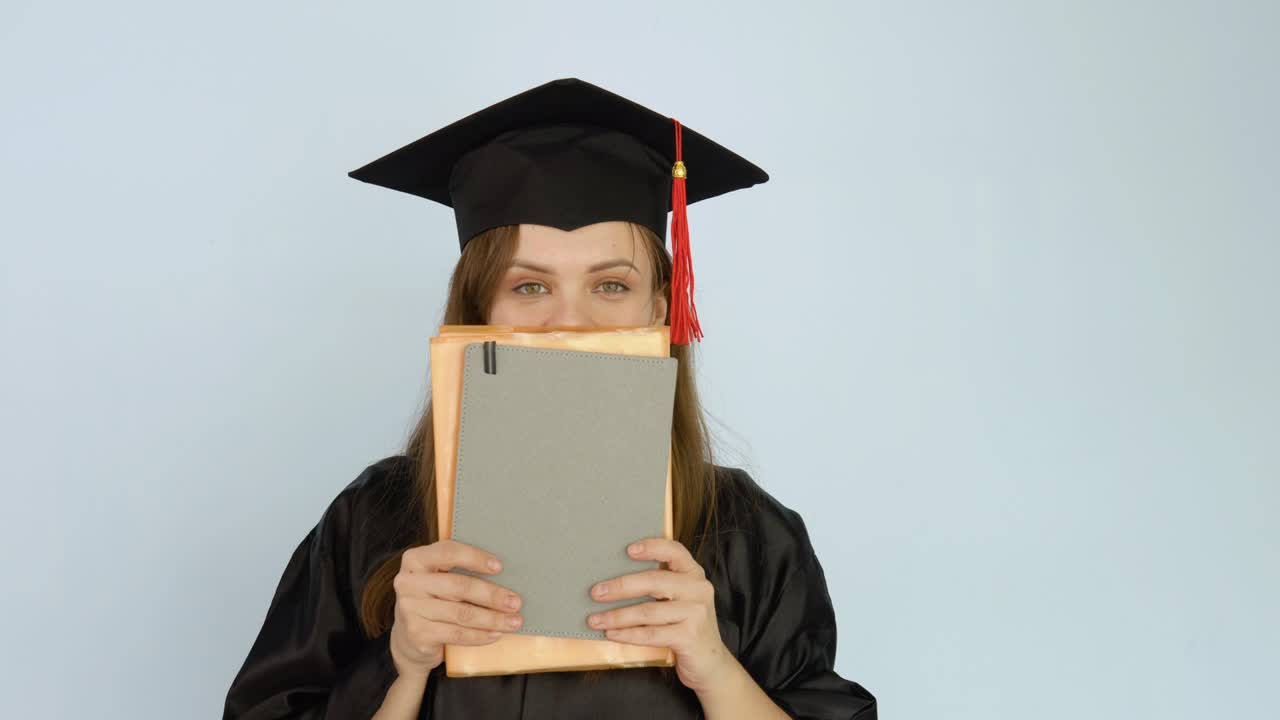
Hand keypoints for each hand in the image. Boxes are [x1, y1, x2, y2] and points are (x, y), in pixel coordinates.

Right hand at [388, 539, 523, 677]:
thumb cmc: (432, 600)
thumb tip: (502, 570)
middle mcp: (408, 583)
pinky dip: (480, 635)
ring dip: (492, 619)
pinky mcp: (418, 634)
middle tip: (515, 602)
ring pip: (461, 613)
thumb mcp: (437, 578)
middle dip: (492, 595)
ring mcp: (411, 610)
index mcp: (415, 560)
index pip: (448, 552)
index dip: (475, 558)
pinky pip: (456, 634)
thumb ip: (458, 568)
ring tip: (513, 621)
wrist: (407, 639)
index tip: (499, 567)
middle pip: (459, 586)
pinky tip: (495, 634)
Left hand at [587, 537, 735, 693]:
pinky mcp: (690, 637)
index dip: (652, 547)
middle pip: (655, 581)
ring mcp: (696, 613)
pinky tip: (612, 633)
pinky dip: (627, 634)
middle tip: (596, 592)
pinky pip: (650, 634)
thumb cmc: (686, 625)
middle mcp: (698, 589)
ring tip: (595, 619)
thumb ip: (660, 585)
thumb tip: (614, 580)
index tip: (627, 550)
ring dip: (617, 616)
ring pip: (648, 611)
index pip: (675, 552)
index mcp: (694, 574)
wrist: (710, 661)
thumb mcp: (680, 599)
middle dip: (621, 587)